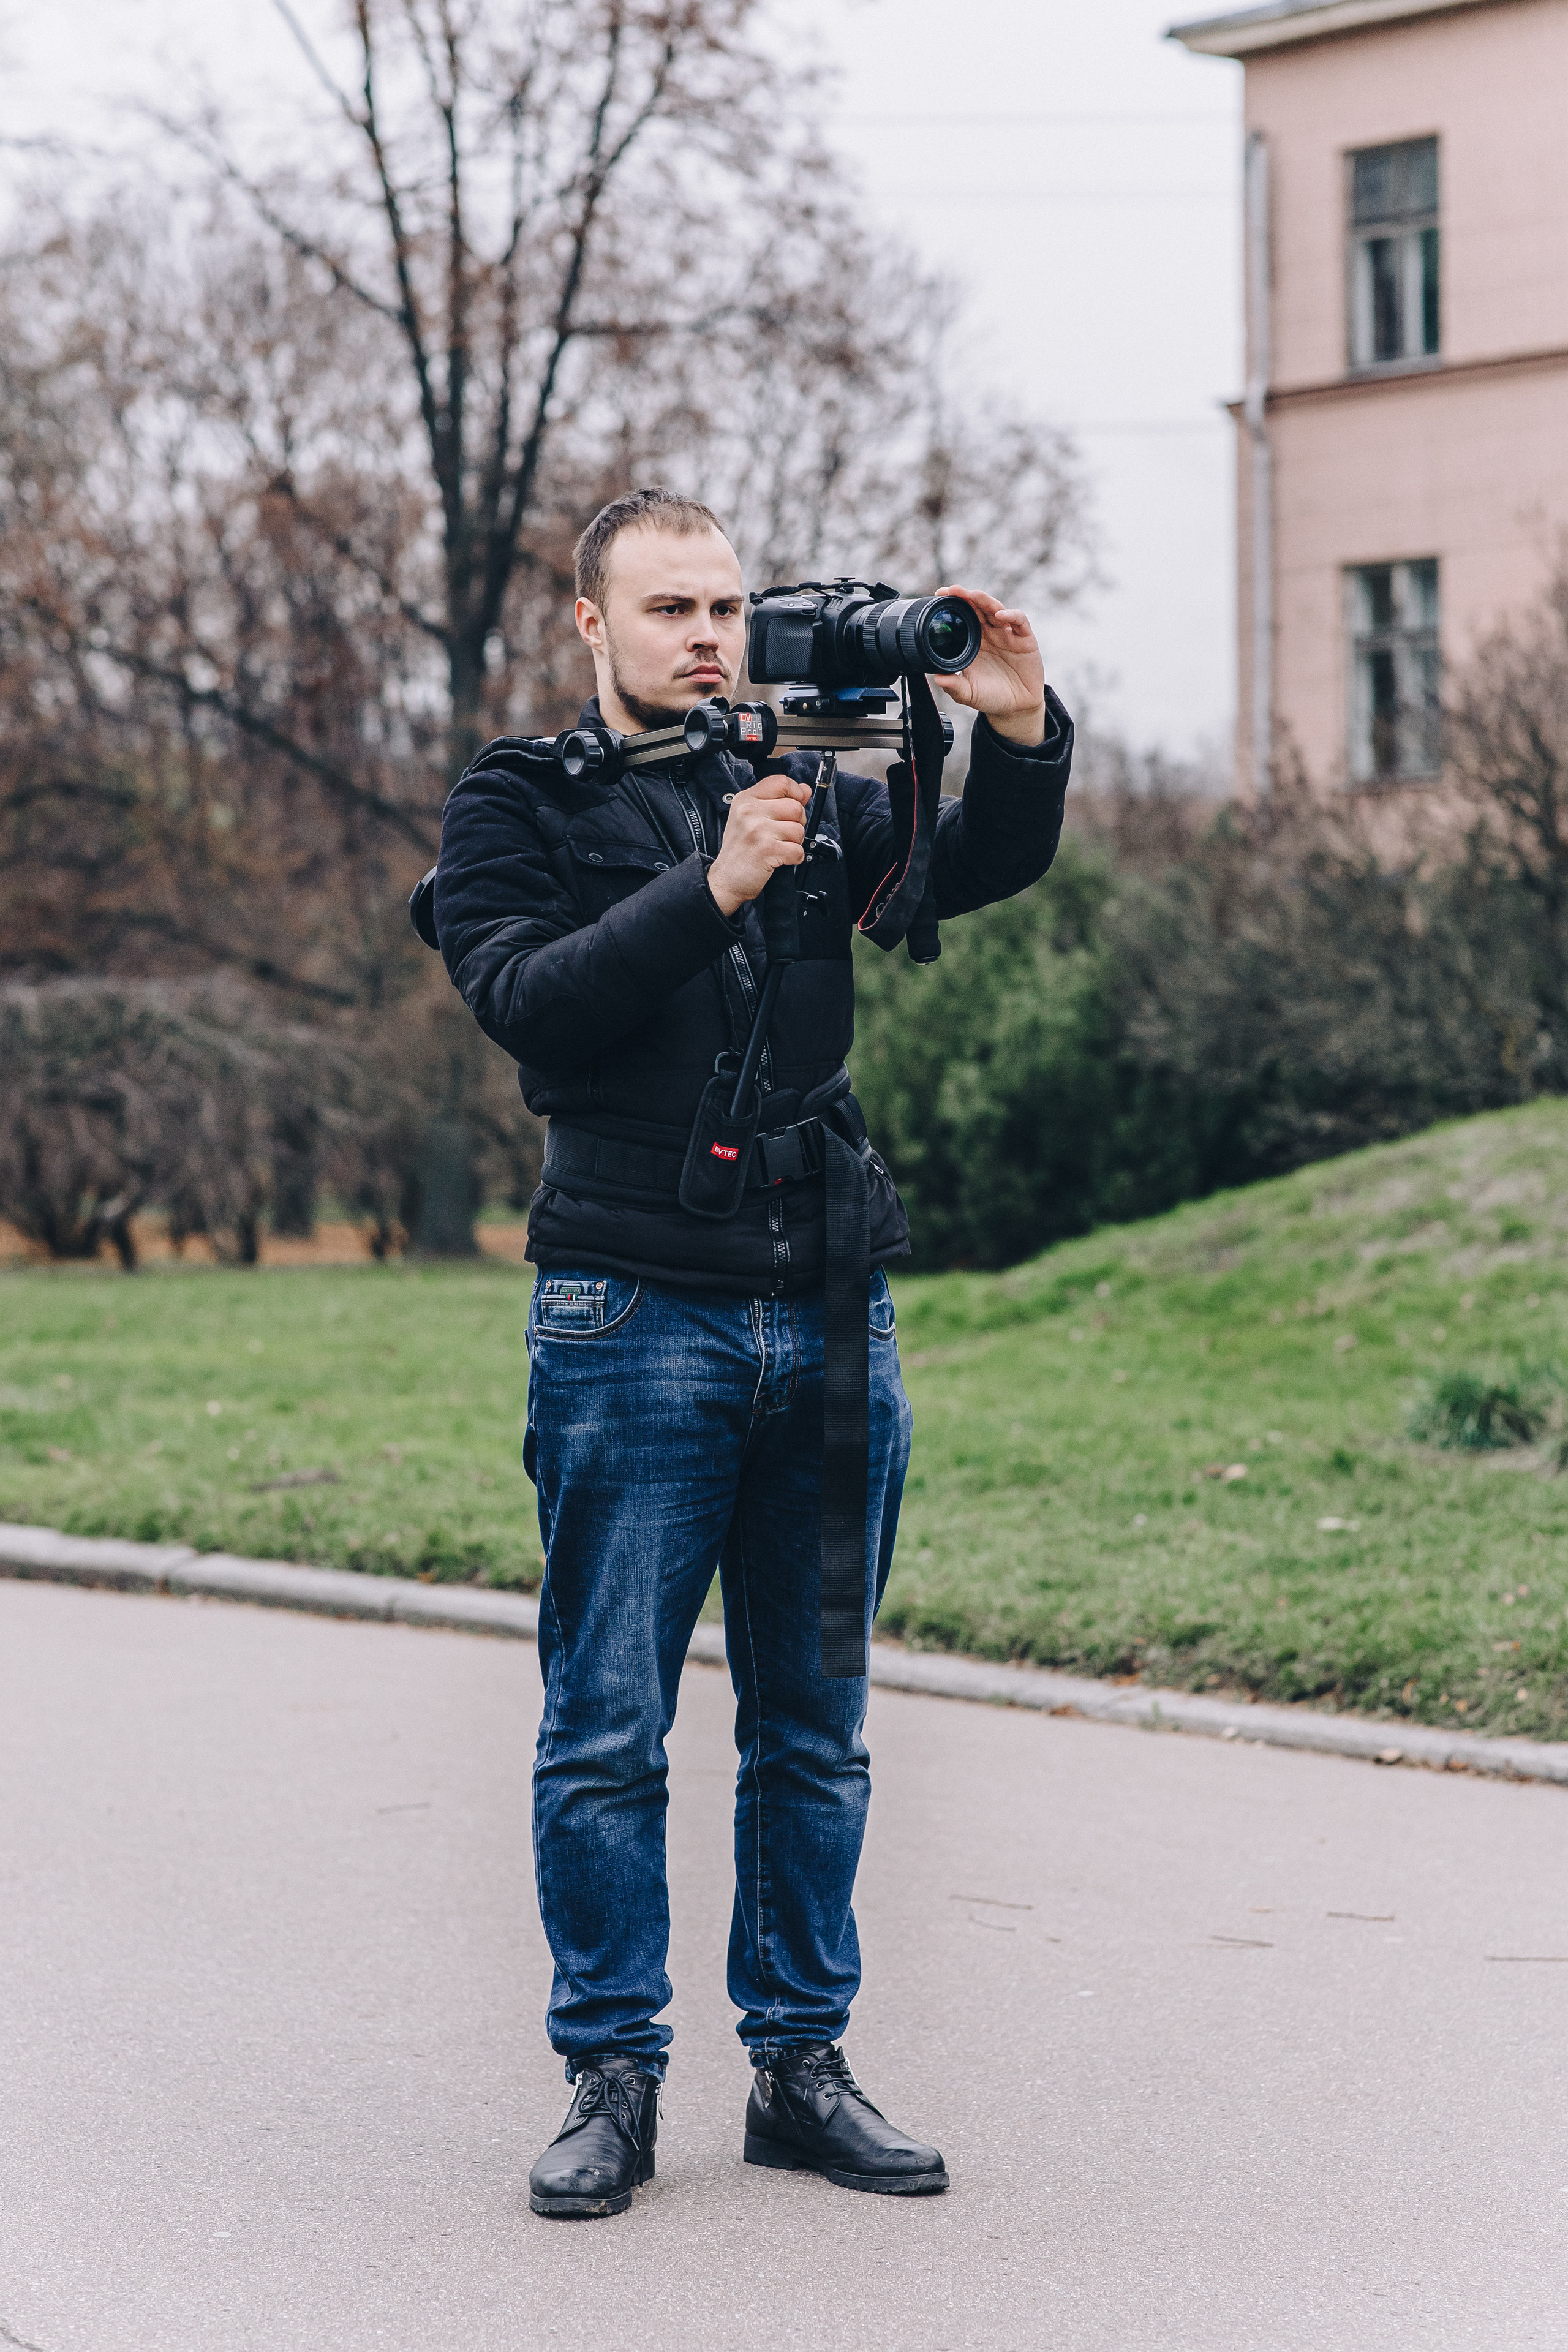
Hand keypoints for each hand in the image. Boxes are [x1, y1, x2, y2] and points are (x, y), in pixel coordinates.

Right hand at [707, 772, 810, 914]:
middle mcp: (750, 811)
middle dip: (797, 823)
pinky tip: (779, 858)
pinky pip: (798, 850)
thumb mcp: (751, 817)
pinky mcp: (767, 849)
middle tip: (782, 834)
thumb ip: (778, 800)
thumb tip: (805, 790)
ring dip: (795, 842)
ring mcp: (758, 830)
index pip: (781, 782)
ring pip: (799, 829)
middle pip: (795, 807)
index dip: (796, 793)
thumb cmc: (740, 850)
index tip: (795, 803)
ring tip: (778, 847)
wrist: (726, 879)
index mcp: (746, 799)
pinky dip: (794, 858)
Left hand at [933, 586, 1048, 744]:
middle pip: (978, 608)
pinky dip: (1012, 615)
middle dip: (966, 597)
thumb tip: (936, 679)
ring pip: (996, 609)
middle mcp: (990, 634)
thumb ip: (954, 686)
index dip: (953, 604)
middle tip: (953, 590)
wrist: (1015, 708)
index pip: (963, 617)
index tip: (939, 595)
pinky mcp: (1025, 640)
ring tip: (974, 595)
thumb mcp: (969, 694)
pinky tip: (1001, 616)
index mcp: (974, 641)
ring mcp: (1008, 635)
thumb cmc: (991, 696)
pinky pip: (1019, 622)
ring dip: (986, 601)